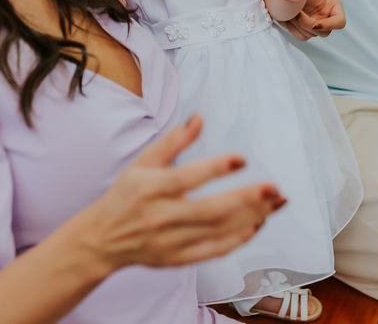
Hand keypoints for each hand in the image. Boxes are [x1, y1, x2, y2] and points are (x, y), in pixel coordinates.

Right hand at [78, 114, 283, 269]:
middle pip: (210, 211)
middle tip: (274, 188)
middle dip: (245, 199)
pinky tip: (257, 224)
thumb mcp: (143, 162)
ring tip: (275, 203)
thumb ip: (173, 142)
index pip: (187, 178)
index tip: (242, 158)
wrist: (102, 239)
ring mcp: (171, 241)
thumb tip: (199, 118)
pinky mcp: (178, 259)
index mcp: (151, 188)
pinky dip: (238, 239)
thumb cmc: (126, 194)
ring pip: (217, 232)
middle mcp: (162, 217)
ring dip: (251, 217)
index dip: (215, 168)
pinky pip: (214, 250)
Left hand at [282, 0, 355, 40]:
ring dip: (299, 26)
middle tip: (297, 14)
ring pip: (311, 35)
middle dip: (309, 25)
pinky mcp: (303, 30)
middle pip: (324, 32)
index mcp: (333, 6)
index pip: (340, 22)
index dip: (329, 25)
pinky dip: (293, 29)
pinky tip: (287, 18)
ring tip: (290, 13)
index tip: (315, 23)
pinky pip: (301, 36)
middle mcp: (326, 17)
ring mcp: (315, 25)